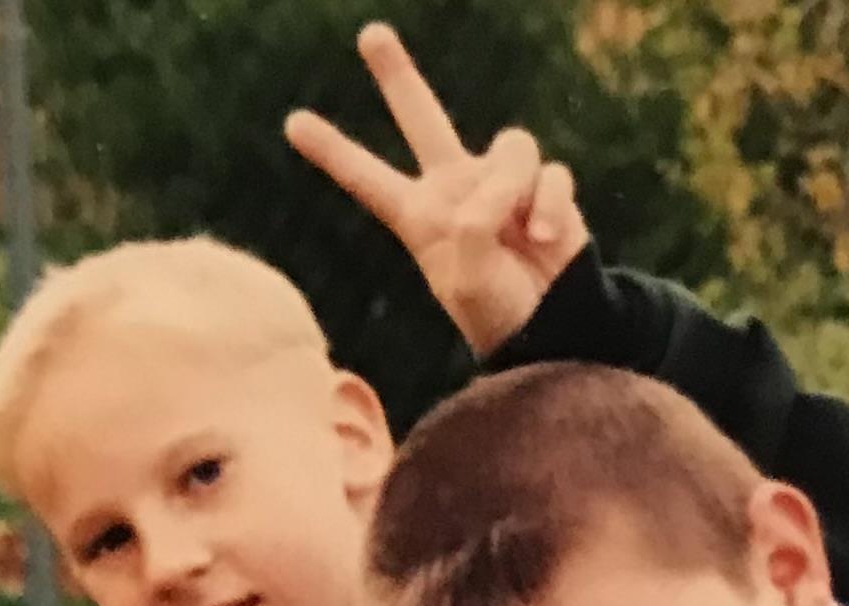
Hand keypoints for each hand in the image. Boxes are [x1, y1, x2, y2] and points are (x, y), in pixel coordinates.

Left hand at [285, 21, 590, 357]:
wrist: (554, 328)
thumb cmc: (498, 313)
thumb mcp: (467, 277)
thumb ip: (472, 220)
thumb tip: (501, 183)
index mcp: (420, 218)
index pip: (368, 179)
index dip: (334, 152)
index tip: (293, 123)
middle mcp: (455, 189)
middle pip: (421, 117)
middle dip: (398, 75)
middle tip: (371, 34)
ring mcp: (500, 183)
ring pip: (510, 146)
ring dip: (516, 189)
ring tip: (523, 238)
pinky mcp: (544, 187)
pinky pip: (549, 173)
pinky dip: (548, 206)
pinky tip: (545, 240)